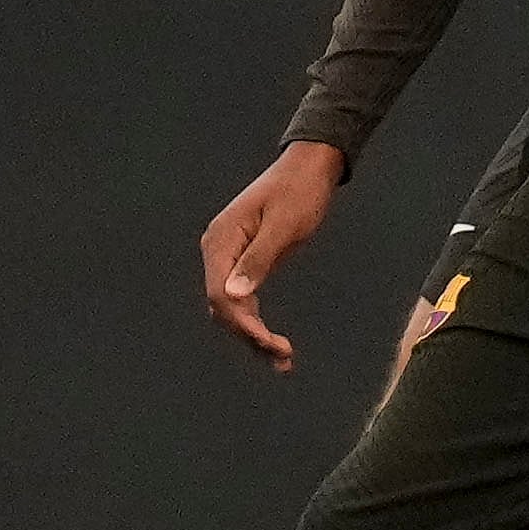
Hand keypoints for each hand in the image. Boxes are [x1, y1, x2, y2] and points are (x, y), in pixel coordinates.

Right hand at [200, 141, 345, 369]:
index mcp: (221, 241)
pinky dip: (257, 321)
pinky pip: (244, 299)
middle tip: (284, 358)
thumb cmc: (300, 192)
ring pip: (233, 308)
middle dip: (250, 334)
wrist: (310, 168)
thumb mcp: (285, 225)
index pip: (220, 293)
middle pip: (223, 306)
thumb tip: (232, 296)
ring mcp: (229, 258)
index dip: (242, 323)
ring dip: (253, 335)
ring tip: (283, 362)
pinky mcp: (245, 263)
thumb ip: (259, 259)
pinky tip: (275, 345)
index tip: (269, 343)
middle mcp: (218, 252)